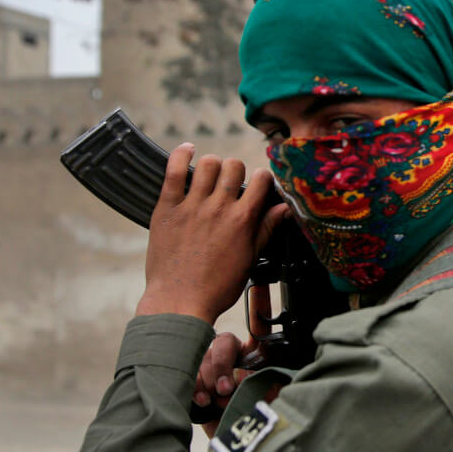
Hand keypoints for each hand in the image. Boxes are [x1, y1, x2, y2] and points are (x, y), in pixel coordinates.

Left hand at [135, 144, 288, 323]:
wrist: (180, 301)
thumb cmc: (216, 287)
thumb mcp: (250, 259)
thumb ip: (266, 229)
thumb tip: (285, 209)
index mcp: (242, 220)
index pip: (261, 180)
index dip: (262, 179)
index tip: (258, 185)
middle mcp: (219, 207)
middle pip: (234, 166)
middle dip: (236, 170)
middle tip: (230, 184)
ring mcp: (192, 206)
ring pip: (207, 164)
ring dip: (212, 165)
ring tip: (209, 175)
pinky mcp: (167, 208)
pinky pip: (173, 171)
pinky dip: (180, 155)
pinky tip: (187, 150)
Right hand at [193, 284, 280, 436]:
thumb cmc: (258, 430)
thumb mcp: (271, 407)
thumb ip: (265, 387)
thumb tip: (248, 377)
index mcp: (257, 362)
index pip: (258, 331)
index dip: (258, 308)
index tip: (259, 288)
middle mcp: (234, 365)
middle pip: (222, 343)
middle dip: (222, 361)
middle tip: (227, 387)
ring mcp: (212, 377)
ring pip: (202, 359)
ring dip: (208, 377)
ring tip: (215, 399)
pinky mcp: (195, 391)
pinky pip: (186, 377)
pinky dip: (192, 387)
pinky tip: (200, 401)